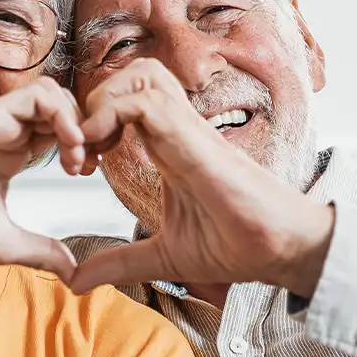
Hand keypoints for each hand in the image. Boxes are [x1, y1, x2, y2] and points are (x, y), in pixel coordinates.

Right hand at [0, 78, 86, 280]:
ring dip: (75, 120)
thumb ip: (43, 251)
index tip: (86, 173)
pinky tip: (69, 145)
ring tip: (78, 154)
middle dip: (84, 130)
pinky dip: (63, 115)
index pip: (57, 130)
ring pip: (52, 94)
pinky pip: (38, 95)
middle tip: (88, 163)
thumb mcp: (10, 243)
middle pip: (60, 107)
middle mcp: (7, 132)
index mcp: (12, 154)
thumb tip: (73, 272)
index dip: (80, 145)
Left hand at [70, 60, 334, 295]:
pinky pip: (146, 101)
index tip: (78, 166)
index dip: (92, 122)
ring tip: (88, 150)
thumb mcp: (162, 257)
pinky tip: (100, 155)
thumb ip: (119, 263)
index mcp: (169, 148)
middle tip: (79, 151)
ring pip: (139, 75)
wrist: (280, 250)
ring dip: (102, 105)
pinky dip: (112, 116)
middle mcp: (178, 130)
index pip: (126, 102)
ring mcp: (188, 130)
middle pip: (131, 74)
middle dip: (92, 104)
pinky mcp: (195, 139)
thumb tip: (75, 283)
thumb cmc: (237, 247)